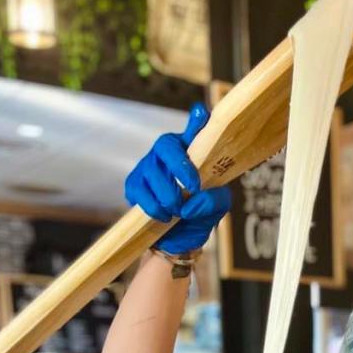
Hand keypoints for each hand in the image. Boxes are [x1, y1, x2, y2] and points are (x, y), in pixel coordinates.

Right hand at [125, 103, 230, 253]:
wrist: (181, 238)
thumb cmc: (200, 214)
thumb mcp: (217, 206)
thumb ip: (213, 199)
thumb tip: (192, 200)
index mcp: (190, 152)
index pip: (193, 131)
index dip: (196, 122)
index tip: (202, 113)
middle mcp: (166, 154)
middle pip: (165, 146)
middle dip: (179, 167)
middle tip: (192, 189)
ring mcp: (147, 167)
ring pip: (153, 172)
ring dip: (168, 195)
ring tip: (179, 211)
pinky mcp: (134, 186)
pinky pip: (139, 191)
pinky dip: (154, 207)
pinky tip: (164, 216)